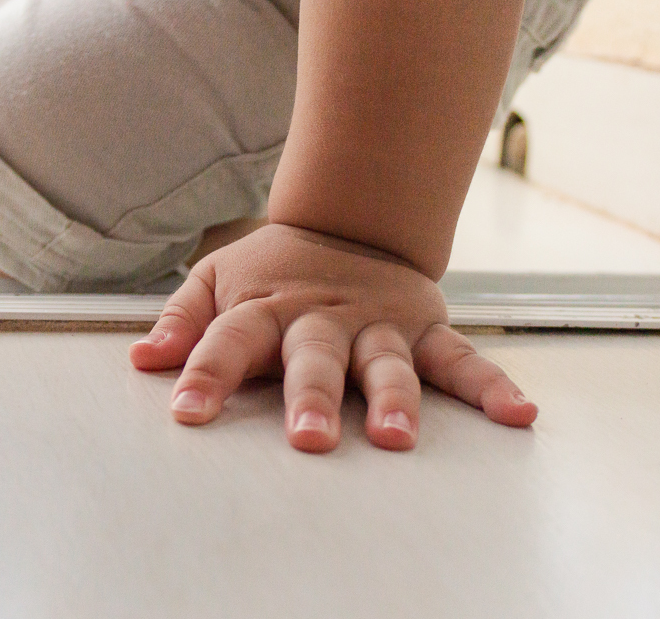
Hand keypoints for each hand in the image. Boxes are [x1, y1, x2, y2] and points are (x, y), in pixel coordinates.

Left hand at [129, 224, 536, 451]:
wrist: (348, 218)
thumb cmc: (272, 268)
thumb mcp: (216, 279)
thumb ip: (182, 320)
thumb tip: (142, 359)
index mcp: (265, 307)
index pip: (228, 341)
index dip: (205, 373)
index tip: (186, 411)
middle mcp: (322, 318)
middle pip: (314, 358)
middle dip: (311, 398)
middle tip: (308, 441)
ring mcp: (376, 323)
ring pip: (386, 363)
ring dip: (393, 399)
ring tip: (396, 438)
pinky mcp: (422, 328)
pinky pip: (460, 358)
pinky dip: (490, 385)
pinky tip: (518, 415)